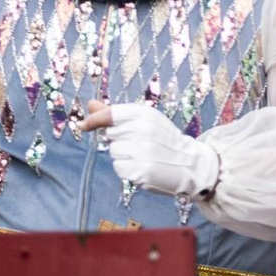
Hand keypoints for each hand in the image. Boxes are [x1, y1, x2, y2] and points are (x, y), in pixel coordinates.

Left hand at [77, 100, 217, 198]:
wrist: (192, 164)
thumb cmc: (165, 141)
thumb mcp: (145, 122)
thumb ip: (116, 114)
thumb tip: (90, 105)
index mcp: (145, 114)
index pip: (110, 114)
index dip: (94, 120)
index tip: (83, 126)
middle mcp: (143, 130)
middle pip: (110, 136)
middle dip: (120, 141)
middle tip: (141, 145)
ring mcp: (142, 151)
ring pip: (114, 152)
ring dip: (124, 157)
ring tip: (144, 157)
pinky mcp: (141, 170)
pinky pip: (119, 168)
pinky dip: (127, 170)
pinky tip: (143, 168)